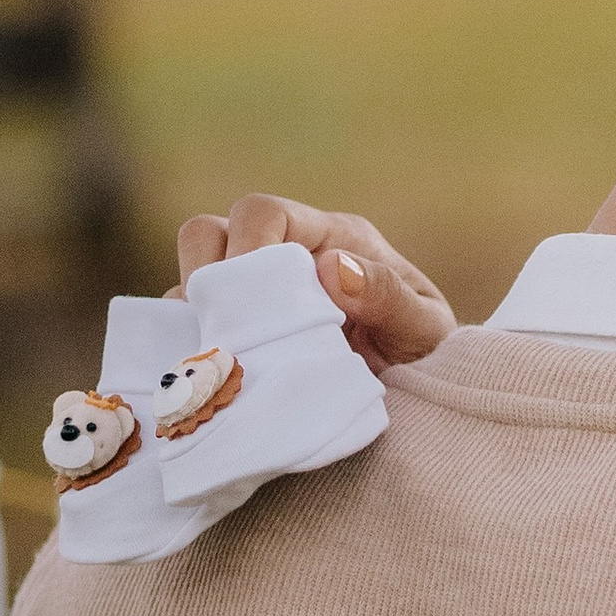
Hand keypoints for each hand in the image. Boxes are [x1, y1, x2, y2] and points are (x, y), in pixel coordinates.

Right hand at [169, 195, 454, 374]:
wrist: (425, 401)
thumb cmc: (426, 353)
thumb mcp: (424, 330)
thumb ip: (388, 297)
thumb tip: (331, 267)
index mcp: (334, 239)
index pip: (264, 213)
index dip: (245, 247)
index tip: (248, 301)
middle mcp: (286, 257)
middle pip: (210, 234)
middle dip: (206, 279)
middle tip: (224, 334)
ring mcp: (255, 296)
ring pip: (193, 282)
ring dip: (197, 318)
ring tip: (220, 360)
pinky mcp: (237, 333)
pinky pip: (188, 327)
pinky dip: (190, 348)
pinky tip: (212, 378)